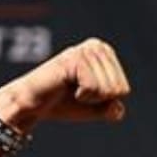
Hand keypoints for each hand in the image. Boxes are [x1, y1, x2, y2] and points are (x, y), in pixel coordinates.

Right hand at [0, 38, 130, 126]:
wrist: (32, 104)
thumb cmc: (63, 103)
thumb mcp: (94, 108)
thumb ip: (112, 110)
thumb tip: (119, 110)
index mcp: (105, 53)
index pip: (124, 89)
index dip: (104, 101)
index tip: (84, 94)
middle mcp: (97, 46)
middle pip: (118, 89)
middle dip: (98, 100)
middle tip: (76, 92)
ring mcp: (86, 50)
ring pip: (108, 89)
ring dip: (89, 98)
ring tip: (70, 88)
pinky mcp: (74, 59)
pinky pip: (93, 88)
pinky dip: (82, 96)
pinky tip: (65, 86)